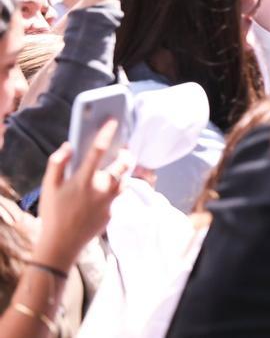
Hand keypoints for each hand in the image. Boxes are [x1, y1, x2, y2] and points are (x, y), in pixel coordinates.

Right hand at [32, 119, 128, 270]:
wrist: (62, 244)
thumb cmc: (53, 213)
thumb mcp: (48, 187)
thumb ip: (57, 163)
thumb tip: (69, 146)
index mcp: (84, 180)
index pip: (98, 150)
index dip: (106, 133)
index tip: (112, 121)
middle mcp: (101, 189)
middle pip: (124, 164)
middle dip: (125, 154)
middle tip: (122, 149)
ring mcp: (110, 202)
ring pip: (125, 180)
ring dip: (123, 171)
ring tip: (118, 165)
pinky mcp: (113, 212)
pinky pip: (117, 196)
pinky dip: (114, 189)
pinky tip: (106, 188)